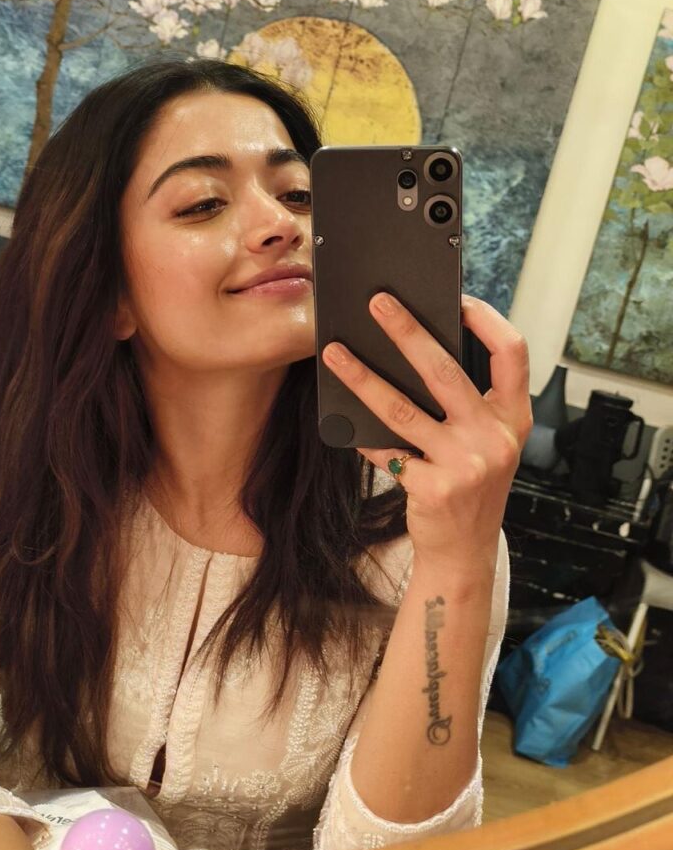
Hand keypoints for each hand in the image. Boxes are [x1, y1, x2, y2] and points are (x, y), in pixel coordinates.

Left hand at [321, 293, 532, 566]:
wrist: (463, 551)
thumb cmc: (471, 487)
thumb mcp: (487, 443)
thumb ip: (470, 405)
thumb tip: (419, 353)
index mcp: (514, 418)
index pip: (513, 353)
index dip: (488, 319)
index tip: (458, 298)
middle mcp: (495, 437)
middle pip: (445, 370)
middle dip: (407, 331)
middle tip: (377, 304)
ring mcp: (465, 464)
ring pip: (402, 408)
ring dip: (363, 377)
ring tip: (335, 354)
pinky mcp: (433, 488)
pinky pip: (386, 451)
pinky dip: (364, 437)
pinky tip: (346, 424)